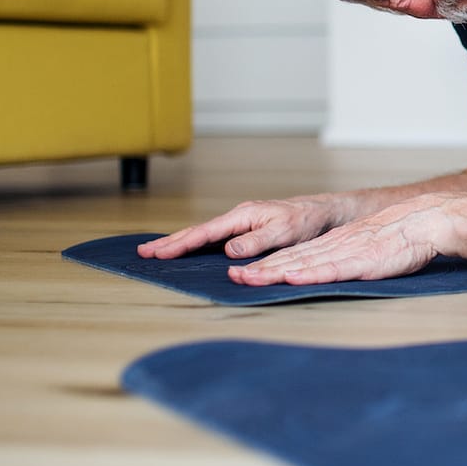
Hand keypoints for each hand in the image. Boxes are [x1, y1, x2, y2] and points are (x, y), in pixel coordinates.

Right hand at [137, 192, 350, 261]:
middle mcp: (238, 218)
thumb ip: (256, 242)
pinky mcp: (247, 230)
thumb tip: (227, 251)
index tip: (158, 253)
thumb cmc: (306, 220)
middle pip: (198, 231)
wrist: (323, 212)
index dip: (180, 244)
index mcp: (243, 216)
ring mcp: (241, 223)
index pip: (205, 233)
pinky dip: (197, 243)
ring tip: (158, 251)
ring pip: (204, 234)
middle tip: (143, 253)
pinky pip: (215, 238)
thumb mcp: (283, 232)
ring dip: (180, 243)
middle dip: (170, 242)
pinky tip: (190, 250)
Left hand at [227, 199, 449, 285]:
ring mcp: (347, 253)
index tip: (244, 273)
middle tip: (233, 278)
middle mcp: (335, 247)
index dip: (267, 265)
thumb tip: (328, 271)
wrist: (426, 222)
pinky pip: (332, 268)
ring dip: (275, 272)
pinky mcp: (363, 261)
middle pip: (291, 259)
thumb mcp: (366, 247)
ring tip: (250, 278)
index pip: (294, 256)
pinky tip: (293, 277)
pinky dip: (310, 273)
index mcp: (335, 244)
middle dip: (260, 269)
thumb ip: (347, 258)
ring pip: (304, 263)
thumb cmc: (402, 239)